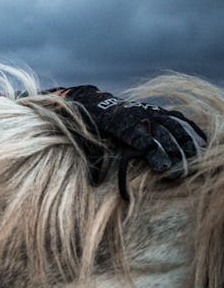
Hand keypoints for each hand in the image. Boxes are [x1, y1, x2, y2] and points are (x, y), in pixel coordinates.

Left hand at [64, 86, 205, 173]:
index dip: (150, 149)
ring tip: (193, 159)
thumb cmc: (90, 126)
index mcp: (119, 123)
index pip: (137, 137)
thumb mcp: (85, 142)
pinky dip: (190, 129)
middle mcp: (137, 115)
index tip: (162, 165)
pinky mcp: (156, 110)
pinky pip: (177, 118)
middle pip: (158, 134)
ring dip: (183, 142)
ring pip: (171, 126)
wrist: (94, 103)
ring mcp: (148, 111)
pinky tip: (201, 142)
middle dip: (170, 152)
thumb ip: (91, 163)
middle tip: (178, 171)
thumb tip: (94, 184)